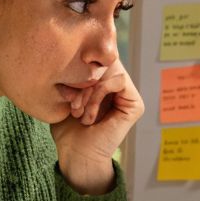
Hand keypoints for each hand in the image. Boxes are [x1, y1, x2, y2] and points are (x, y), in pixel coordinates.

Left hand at [51, 60, 144, 194]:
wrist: (75, 154)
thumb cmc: (66, 128)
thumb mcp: (65, 92)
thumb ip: (72, 70)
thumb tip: (72, 46)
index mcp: (103, 81)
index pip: (95, 56)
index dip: (79, 67)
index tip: (64, 91)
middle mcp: (118, 86)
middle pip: (103, 60)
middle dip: (83, 79)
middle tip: (71, 102)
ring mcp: (128, 94)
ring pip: (110, 69)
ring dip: (90, 90)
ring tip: (78, 111)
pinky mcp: (136, 104)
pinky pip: (119, 80)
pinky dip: (99, 94)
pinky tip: (89, 115)